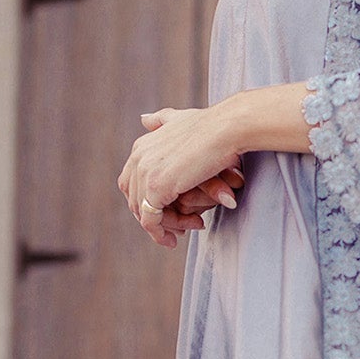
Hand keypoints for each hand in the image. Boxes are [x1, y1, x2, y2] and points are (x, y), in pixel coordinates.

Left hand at [118, 106, 245, 248]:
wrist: (227, 129)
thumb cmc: (213, 126)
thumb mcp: (179, 119)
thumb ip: (160, 121)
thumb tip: (143, 119)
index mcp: (141, 146)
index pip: (132, 183)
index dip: (147, 201)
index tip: (169, 212)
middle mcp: (138, 159)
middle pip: (134, 199)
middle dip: (153, 217)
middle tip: (175, 228)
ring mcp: (145, 173)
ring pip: (143, 213)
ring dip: (163, 227)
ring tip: (183, 233)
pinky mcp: (156, 188)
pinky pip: (152, 221)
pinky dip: (160, 233)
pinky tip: (174, 239)